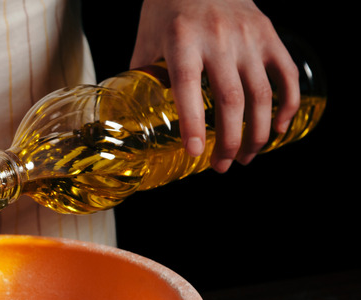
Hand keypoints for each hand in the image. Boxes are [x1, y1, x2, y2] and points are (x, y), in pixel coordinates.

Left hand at [130, 0, 300, 171]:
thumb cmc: (168, 7)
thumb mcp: (147, 39)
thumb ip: (142, 75)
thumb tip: (131, 114)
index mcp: (181, 40)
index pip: (187, 86)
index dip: (193, 123)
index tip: (196, 153)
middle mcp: (218, 38)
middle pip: (231, 99)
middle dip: (230, 141)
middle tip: (223, 166)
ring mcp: (248, 37)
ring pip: (262, 94)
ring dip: (257, 133)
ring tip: (247, 157)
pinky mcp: (269, 35)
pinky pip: (286, 75)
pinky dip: (287, 105)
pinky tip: (278, 129)